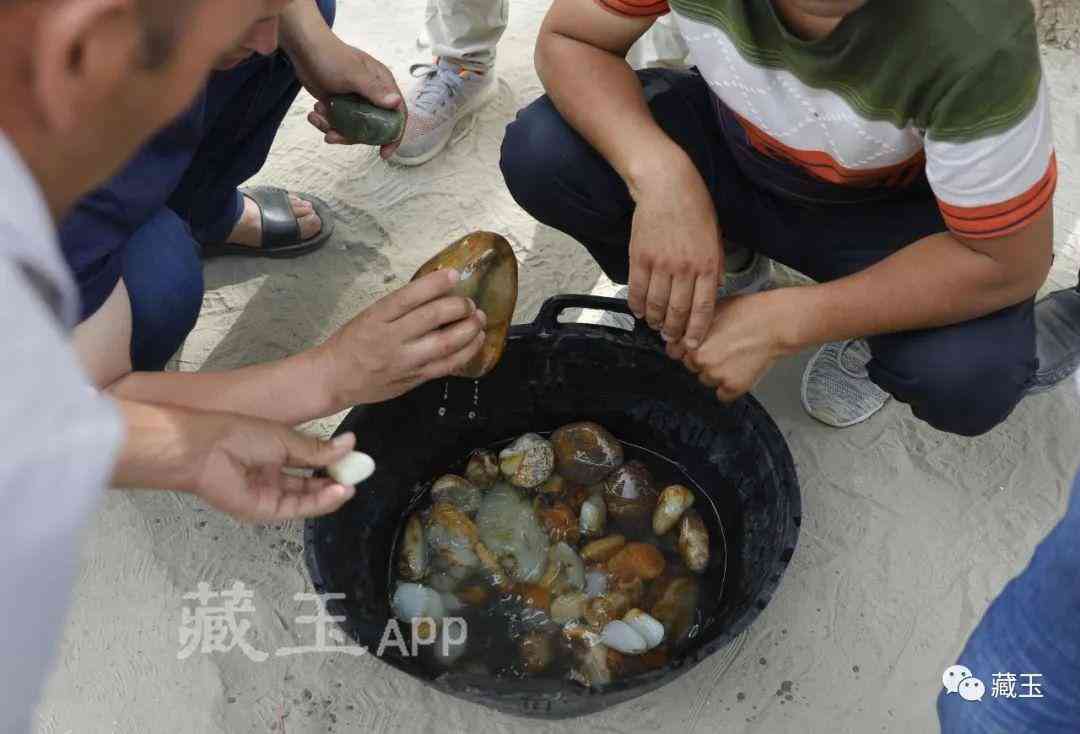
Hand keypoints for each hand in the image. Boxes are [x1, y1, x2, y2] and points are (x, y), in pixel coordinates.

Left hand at [191, 419, 359, 521]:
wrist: (205, 449)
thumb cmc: (238, 434)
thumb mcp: (286, 439)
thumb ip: (317, 449)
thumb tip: (350, 443)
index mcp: (274, 453)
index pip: (309, 461)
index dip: (331, 462)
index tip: (353, 458)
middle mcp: (271, 475)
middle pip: (309, 484)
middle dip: (334, 481)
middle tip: (357, 475)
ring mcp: (267, 494)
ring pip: (305, 499)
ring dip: (330, 494)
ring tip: (351, 485)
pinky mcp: (263, 510)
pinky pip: (296, 509)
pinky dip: (318, 503)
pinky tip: (337, 492)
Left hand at [298, 40, 405, 158]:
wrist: (303, 47)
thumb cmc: (330, 55)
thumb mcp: (353, 74)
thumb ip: (374, 90)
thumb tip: (396, 104)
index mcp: (382, 85)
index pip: (397, 114)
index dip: (394, 136)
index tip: (384, 153)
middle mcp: (372, 95)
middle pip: (374, 127)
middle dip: (352, 136)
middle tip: (333, 136)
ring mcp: (356, 101)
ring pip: (353, 128)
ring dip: (334, 128)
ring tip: (317, 115)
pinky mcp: (341, 104)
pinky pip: (339, 123)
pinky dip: (326, 123)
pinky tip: (313, 113)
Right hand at [320, 269, 486, 406]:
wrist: (334, 378)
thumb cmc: (351, 343)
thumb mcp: (368, 316)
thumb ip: (399, 307)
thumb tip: (436, 291)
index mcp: (376, 317)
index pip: (408, 296)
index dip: (434, 284)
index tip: (454, 275)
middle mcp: (391, 338)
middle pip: (432, 318)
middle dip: (458, 307)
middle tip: (469, 303)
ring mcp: (404, 361)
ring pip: (445, 344)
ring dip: (469, 330)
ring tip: (479, 320)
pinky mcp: (414, 379)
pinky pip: (446, 366)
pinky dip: (466, 353)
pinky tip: (476, 342)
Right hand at [627, 153, 720, 347]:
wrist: (667, 185)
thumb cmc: (695, 208)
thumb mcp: (715, 237)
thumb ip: (714, 266)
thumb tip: (714, 290)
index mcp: (708, 264)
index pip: (703, 308)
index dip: (697, 331)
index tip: (692, 344)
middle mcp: (685, 268)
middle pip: (678, 311)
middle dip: (674, 330)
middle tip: (671, 339)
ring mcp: (661, 264)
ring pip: (656, 304)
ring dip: (655, 320)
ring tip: (655, 325)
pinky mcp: (640, 257)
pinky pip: (636, 289)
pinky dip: (636, 304)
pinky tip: (638, 311)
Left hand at [674, 290, 799, 401]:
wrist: (775, 322)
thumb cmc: (747, 311)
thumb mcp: (711, 310)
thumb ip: (693, 325)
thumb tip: (682, 333)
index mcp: (690, 340)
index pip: (674, 353)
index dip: (687, 348)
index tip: (699, 345)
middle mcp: (699, 360)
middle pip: (691, 367)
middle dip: (703, 360)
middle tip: (722, 349)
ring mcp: (715, 375)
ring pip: (706, 380)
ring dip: (716, 373)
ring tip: (734, 357)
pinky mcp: (732, 387)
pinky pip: (723, 395)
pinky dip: (730, 386)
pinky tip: (740, 370)